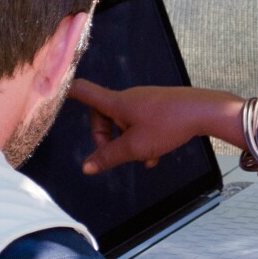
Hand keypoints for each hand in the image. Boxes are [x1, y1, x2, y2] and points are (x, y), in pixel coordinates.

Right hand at [68, 79, 231, 174]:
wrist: (204, 111)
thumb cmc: (168, 125)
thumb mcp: (135, 147)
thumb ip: (109, 157)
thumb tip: (86, 167)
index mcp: (117, 103)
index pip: (84, 91)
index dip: (66, 92)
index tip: (53, 91)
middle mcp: (129, 98)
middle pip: (103, 114)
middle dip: (105, 137)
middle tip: (115, 154)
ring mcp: (146, 101)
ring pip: (125, 123)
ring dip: (128, 142)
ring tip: (143, 160)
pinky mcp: (160, 106)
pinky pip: (142, 123)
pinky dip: (143, 139)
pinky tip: (155, 158)